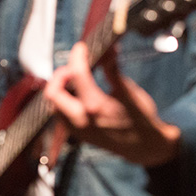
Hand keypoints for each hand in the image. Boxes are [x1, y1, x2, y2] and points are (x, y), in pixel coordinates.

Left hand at [44, 42, 180, 166]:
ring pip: (52, 105)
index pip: (76, 75)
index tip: (82, 47)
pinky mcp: (75, 134)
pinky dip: (62, 101)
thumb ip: (113, 70)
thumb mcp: (129, 92)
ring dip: (59, 88)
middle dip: (60, 74)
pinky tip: (76, 93)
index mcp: (95, 107)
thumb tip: (108, 49)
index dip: (77, 57)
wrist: (143, 147)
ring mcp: (75, 129)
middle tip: (74, 66)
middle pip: (52, 93)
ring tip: (75, 79)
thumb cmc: (140, 119)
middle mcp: (80, 120)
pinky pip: (59, 115)